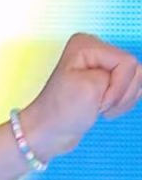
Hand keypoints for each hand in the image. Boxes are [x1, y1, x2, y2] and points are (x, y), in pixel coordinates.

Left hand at [20, 31, 141, 162]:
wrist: (46, 135)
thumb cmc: (61, 113)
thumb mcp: (93, 88)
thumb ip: (122, 74)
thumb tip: (139, 73)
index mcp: (88, 44)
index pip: (127, 63)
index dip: (118, 87)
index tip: (97, 102)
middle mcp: (96, 49)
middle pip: (135, 70)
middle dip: (121, 94)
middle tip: (97, 106)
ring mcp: (102, 65)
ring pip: (136, 80)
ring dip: (123, 100)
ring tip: (99, 109)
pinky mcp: (107, 81)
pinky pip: (131, 88)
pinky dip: (123, 103)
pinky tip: (105, 109)